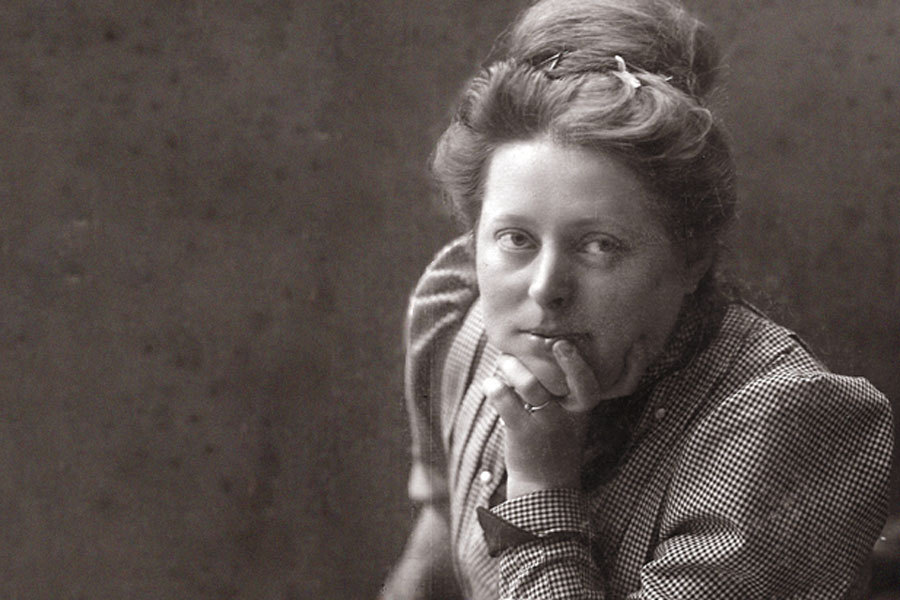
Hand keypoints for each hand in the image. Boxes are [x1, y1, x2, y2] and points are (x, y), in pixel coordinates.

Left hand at [484, 339, 647, 498]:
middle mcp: (567, 415)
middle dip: (534, 357)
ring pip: (529, 384)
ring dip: (510, 366)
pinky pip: (506, 402)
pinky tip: (490, 385)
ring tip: (502, 361)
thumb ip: (561, 388)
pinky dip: (495, 388)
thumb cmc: (555, 441)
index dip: (575, 362)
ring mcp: (545, 425)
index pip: (586, 382)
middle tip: (514, 347)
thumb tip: (537, 349)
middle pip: (555, 378)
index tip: (561, 342)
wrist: (545, 487)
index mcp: (581, 408)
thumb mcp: (570, 417)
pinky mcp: (522, 433)